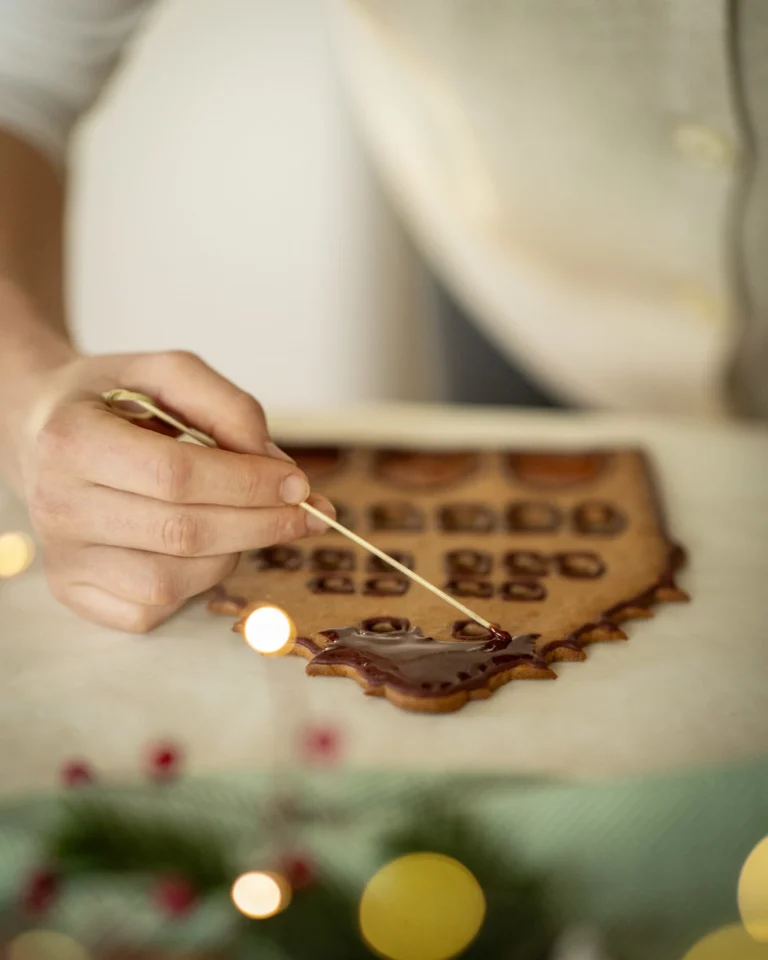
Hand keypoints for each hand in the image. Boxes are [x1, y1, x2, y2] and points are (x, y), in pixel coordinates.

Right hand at [8, 350, 334, 631]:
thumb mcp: (167, 373)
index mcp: (73, 439)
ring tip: (247, 521)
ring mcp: (61, 555)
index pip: (176, 475)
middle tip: (306, 513)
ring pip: (171, 582)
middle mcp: (58, 503)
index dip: (247, 483)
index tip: (299, 483)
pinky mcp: (71, 591)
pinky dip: (194, 586)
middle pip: (182, 533)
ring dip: (232, 554)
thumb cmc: (114, 400)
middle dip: (261, 524)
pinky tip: (203, 548)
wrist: (42, 431)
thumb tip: (278, 468)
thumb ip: (227, 406)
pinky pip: (151, 609)